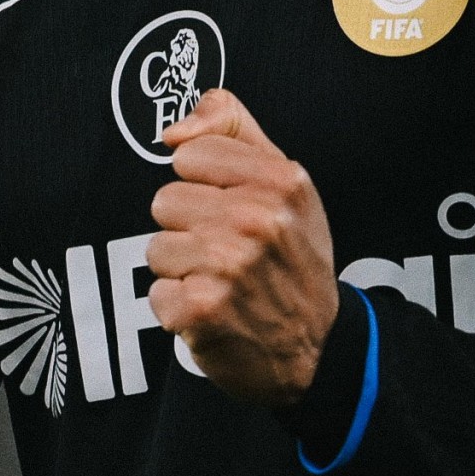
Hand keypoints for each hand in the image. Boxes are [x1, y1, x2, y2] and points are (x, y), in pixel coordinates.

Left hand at [147, 89, 338, 405]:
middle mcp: (256, 221)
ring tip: (221, 282)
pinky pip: (156, 293)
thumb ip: (232, 127)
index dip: (203, 183)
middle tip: (227, 251)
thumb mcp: (285, 181)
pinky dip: (179, 307)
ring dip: (183, 269)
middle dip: (189, 227)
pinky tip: (213, 310)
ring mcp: (228, 267)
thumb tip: (175, 130)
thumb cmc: (293, 260)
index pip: (189, 154)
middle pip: (165, 201)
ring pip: (156, 247)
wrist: (318, 348)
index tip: (228, 205)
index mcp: (280, 182)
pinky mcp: (201, 309)